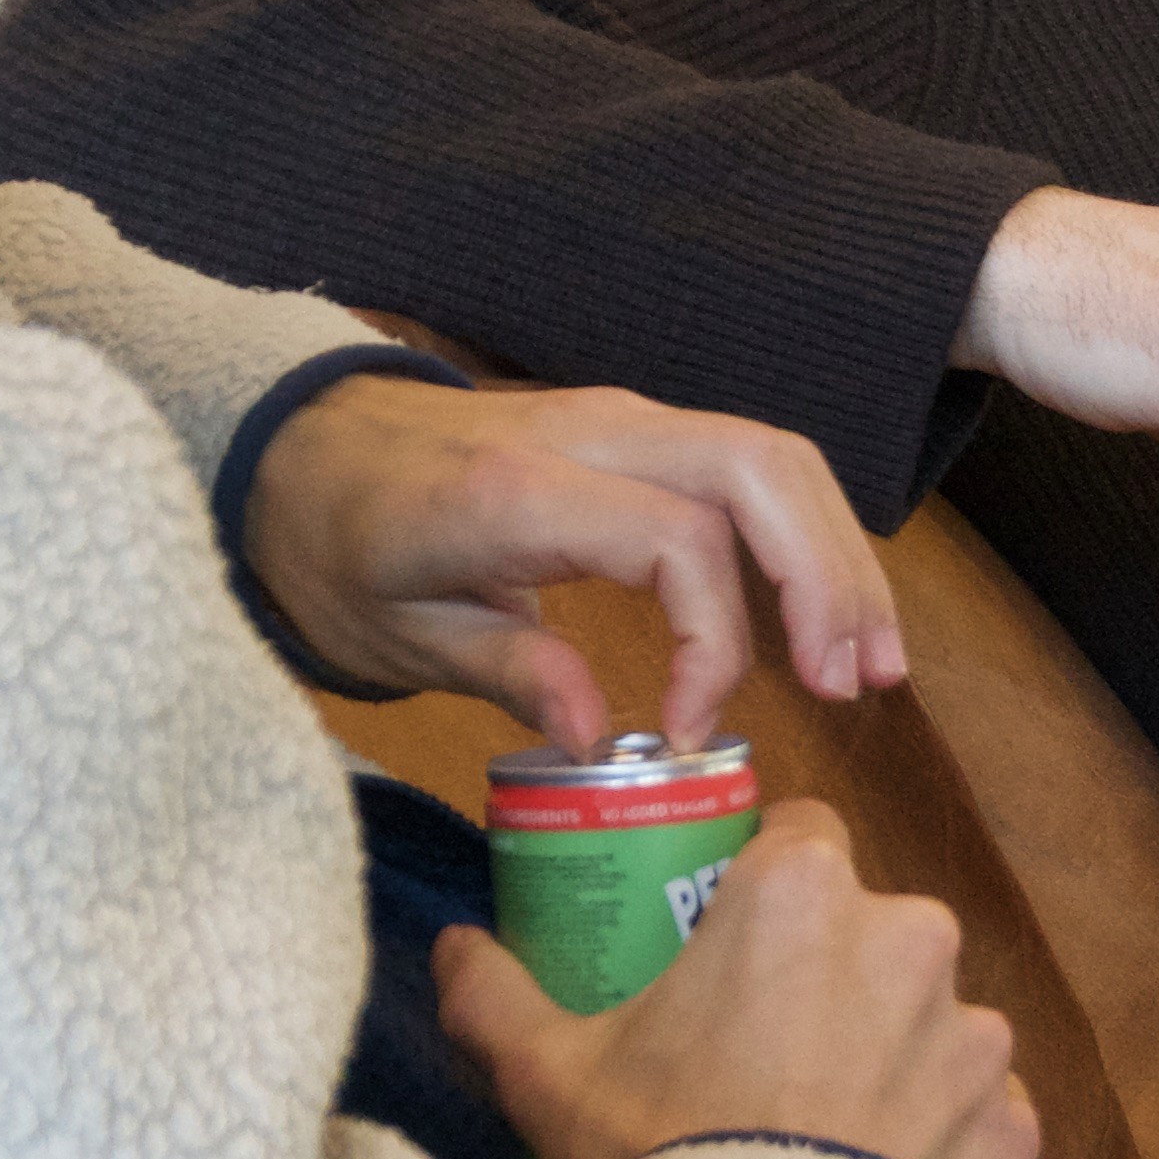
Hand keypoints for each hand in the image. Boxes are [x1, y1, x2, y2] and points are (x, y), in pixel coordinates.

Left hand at [237, 373, 904, 743]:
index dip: (712, 641)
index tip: (684, 734)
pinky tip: (823, 618)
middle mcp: (587, 433)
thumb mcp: (393, 633)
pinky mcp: (631, 432)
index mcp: (517, 489)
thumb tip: (595, 739)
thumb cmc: (332, 542)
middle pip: (760, 469)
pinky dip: (799, 536)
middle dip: (828, 577)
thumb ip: (507, 671)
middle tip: (854, 684)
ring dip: (835, 556)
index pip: (679, 538)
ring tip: (869, 662)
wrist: (289, 444)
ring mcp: (617, 420)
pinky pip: (742, 467)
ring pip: (770, 458)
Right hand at [431, 801, 1039, 1158]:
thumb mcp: (550, 1075)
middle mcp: (910, 940)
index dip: (764, 881)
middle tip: (756, 1049)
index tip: (728, 940)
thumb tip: (456, 949)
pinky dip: (936, 1137)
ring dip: (886, 1055)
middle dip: (826, 973)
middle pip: (870, 927)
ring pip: (928, 1020)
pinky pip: (975, 1111)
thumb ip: (498, 993)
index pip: (802, 833)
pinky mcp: (1011, 1128)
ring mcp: (971, 1038)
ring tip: (813, 1130)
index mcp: (802, 893)